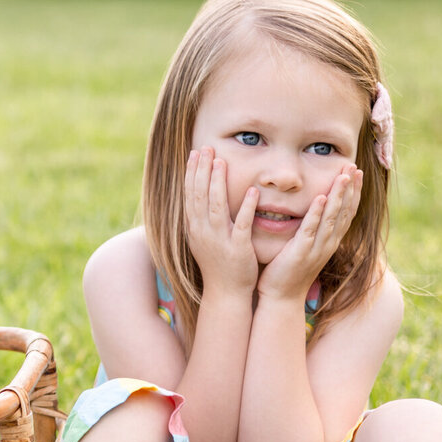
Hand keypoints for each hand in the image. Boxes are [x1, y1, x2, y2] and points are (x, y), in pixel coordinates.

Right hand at [184, 147, 258, 294]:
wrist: (225, 292)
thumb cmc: (217, 264)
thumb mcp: (203, 238)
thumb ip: (202, 218)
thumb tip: (202, 196)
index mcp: (194, 228)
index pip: (190, 195)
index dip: (192, 173)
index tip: (195, 153)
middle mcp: (202, 232)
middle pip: (199, 196)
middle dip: (201, 171)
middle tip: (206, 148)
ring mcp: (219, 240)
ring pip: (215, 207)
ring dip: (218, 183)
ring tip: (221, 162)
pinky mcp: (237, 248)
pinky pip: (241, 225)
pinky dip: (245, 208)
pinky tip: (252, 192)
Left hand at [259, 165, 362, 299]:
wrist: (280, 297)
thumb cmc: (288, 271)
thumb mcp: (305, 247)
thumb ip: (310, 230)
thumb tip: (314, 210)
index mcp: (330, 241)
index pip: (346, 213)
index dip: (353, 192)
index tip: (357, 173)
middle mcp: (328, 244)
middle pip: (344, 212)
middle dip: (350, 189)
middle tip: (355, 167)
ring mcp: (316, 248)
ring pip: (331, 218)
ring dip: (338, 196)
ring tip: (344, 176)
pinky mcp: (301, 253)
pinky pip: (310, 230)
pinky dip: (316, 213)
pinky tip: (321, 198)